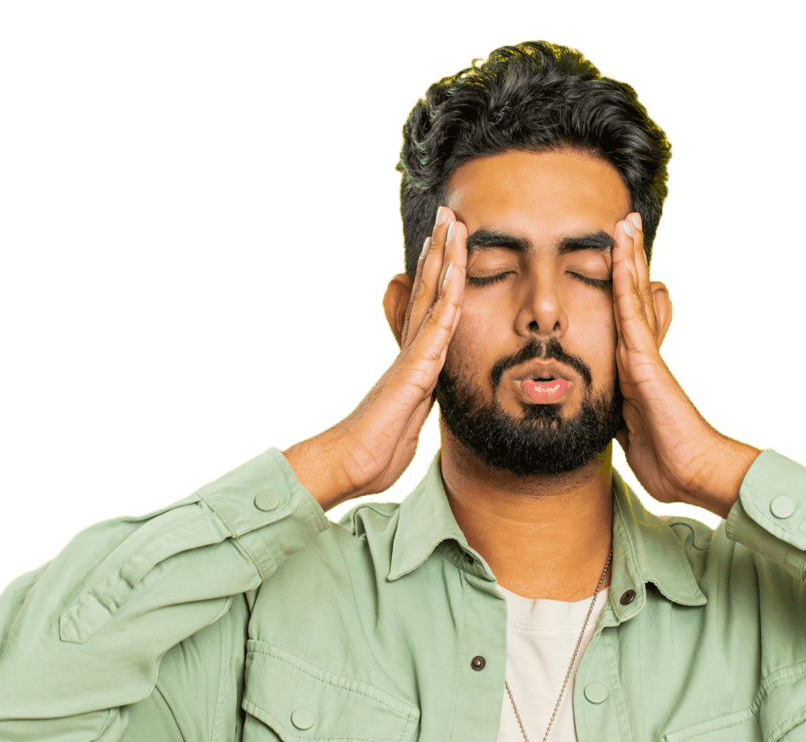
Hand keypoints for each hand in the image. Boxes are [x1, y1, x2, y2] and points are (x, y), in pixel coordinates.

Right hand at [283, 208, 466, 510]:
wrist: (350, 463)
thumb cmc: (375, 449)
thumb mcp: (407, 418)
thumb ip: (417, 397)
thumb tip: (423, 387)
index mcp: (413, 359)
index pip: (429, 307)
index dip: (438, 274)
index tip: (446, 243)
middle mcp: (412, 349)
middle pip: (428, 289)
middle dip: (440, 251)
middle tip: (448, 214)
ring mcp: (413, 355)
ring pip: (434, 297)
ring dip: (444, 258)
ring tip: (451, 223)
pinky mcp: (415, 369)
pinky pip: (436, 326)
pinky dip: (447, 295)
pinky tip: (455, 269)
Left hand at [610, 212, 759, 519]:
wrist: (693, 472)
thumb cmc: (668, 461)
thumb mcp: (633, 434)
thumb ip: (623, 414)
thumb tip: (615, 413)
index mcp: (638, 371)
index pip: (629, 320)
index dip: (624, 288)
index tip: (618, 259)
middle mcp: (644, 356)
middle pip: (635, 297)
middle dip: (630, 260)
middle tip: (626, 224)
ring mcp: (647, 355)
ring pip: (633, 297)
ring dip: (628, 258)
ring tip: (625, 223)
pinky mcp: (646, 362)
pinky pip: (631, 316)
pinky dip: (624, 285)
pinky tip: (619, 257)